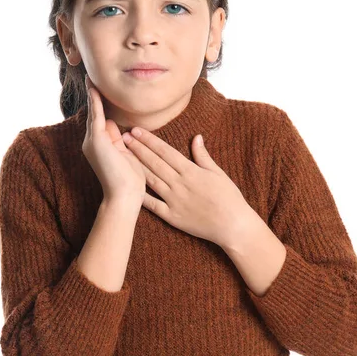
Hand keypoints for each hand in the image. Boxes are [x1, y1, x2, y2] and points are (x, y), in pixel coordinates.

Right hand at [82, 75, 145, 201]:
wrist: (125, 196)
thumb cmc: (131, 181)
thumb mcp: (128, 156)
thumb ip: (123, 142)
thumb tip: (123, 129)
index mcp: (102, 146)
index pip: (102, 121)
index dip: (101, 106)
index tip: (101, 92)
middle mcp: (94, 143)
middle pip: (94, 115)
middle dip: (93, 97)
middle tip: (91, 79)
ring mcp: (93, 142)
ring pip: (93, 113)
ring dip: (92, 95)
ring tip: (90, 79)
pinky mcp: (97, 141)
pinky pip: (96, 116)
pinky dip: (95, 102)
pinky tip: (94, 89)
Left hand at [121, 126, 250, 247]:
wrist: (233, 225)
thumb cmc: (229, 197)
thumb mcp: (218, 173)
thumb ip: (203, 156)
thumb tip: (196, 137)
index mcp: (190, 171)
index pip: (165, 151)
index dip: (150, 140)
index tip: (137, 130)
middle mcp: (179, 184)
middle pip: (155, 163)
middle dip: (138, 149)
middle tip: (124, 137)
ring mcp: (174, 201)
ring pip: (151, 180)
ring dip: (137, 167)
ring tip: (124, 156)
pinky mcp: (172, 217)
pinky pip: (153, 205)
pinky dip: (141, 196)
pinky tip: (129, 187)